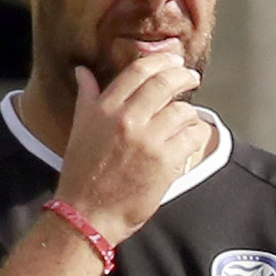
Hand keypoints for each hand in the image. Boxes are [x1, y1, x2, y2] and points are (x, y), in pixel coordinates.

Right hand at [54, 53, 207, 244]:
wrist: (87, 214)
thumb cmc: (82, 174)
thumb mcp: (79, 129)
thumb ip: (87, 97)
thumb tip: (83, 71)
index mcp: (104, 108)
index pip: (138, 71)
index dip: (161, 61)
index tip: (174, 61)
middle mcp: (126, 119)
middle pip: (165, 83)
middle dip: (183, 76)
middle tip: (191, 77)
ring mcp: (148, 140)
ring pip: (182, 110)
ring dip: (189, 112)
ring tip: (188, 118)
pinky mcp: (165, 162)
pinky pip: (192, 136)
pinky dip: (196, 134)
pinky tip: (191, 138)